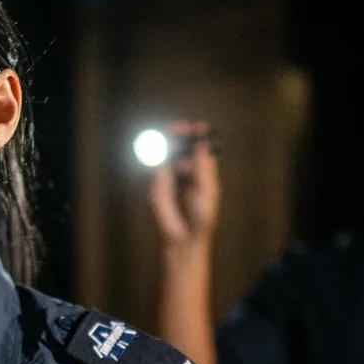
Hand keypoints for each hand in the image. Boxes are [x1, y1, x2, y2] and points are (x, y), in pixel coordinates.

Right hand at [148, 120, 219, 248]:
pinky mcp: (158, 183)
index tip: (199, 127)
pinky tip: (160, 151)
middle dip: (180, 135)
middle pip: (182, 146)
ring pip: (168, 153)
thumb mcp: (206, 190)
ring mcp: (171, 176)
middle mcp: (186, 170)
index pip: (199, 147)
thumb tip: (201, 144)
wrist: (183, 236)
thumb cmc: (202, 216)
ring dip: (168, 142)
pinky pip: (157, 165)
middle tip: (179, 127)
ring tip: (169, 134)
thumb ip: (202, 167)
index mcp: (202, 170)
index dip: (198, 135)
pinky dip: (157, 155)